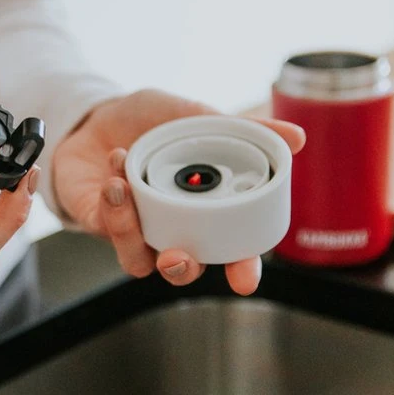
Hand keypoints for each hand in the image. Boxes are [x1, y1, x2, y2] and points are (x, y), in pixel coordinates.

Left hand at [52, 89, 304, 294]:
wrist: (96, 115)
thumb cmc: (151, 123)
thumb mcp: (197, 116)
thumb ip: (243, 129)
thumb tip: (297, 138)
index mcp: (205, 211)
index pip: (232, 252)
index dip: (242, 269)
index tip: (245, 279)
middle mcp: (172, 228)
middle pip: (184, 270)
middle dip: (182, 269)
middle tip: (178, 255)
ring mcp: (136, 230)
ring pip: (140, 260)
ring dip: (131, 229)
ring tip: (126, 184)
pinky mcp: (100, 223)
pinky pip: (107, 230)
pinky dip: (111, 206)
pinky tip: (115, 173)